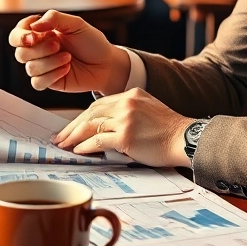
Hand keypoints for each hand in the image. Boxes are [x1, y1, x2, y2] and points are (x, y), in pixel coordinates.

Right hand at [8, 10, 130, 93]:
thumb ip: (54, 18)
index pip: (17, 35)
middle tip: (58, 45)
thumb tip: (34, 25)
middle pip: (20, 53)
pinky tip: (66, 69)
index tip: (34, 33)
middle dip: (39, 49)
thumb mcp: (76, 24)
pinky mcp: (49, 82)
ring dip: (49, 62)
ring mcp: (43, 67)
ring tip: (68, 57)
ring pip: (30, 68)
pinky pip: (37, 83)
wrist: (106, 64)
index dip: (20, 35)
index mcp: (41, 34)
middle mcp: (39, 50)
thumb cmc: (92, 42)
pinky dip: (51, 76)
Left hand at [53, 89, 194, 166]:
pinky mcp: (126, 136)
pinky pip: (98, 141)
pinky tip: (78, 151)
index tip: (72, 126)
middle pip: (90, 113)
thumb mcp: (148, 111)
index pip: (99, 105)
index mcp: (131, 94)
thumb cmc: (170, 132)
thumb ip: (127, 114)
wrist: (187, 139)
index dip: (83, 117)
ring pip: (91, 126)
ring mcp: (126, 119)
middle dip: (72, 126)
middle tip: (59, 137)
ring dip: (73, 136)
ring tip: (63, 145)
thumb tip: (105, 130)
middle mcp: (126, 103)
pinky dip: (85, 147)